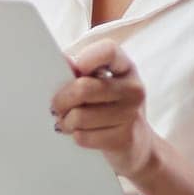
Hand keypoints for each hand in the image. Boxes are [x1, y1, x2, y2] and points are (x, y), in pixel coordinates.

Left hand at [49, 39, 155, 179]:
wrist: (137, 144)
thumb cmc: (110, 107)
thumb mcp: (100, 83)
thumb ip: (81, 70)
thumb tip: (62, 60)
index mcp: (125, 67)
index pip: (108, 50)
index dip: (86, 58)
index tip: (75, 69)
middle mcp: (133, 88)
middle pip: (83, 88)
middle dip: (61, 99)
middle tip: (56, 106)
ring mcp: (131, 115)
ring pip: (79, 116)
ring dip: (66, 121)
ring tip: (67, 121)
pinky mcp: (124, 139)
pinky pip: (84, 137)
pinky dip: (75, 136)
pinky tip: (80, 133)